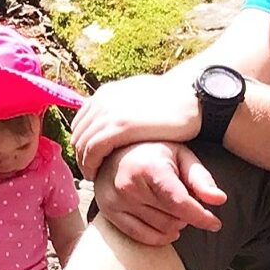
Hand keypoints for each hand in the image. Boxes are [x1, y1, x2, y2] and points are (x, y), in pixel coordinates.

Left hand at [71, 76, 200, 179]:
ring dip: (84, 162)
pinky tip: (96, 174)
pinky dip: (90, 164)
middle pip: (78, 133)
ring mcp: (110, 112)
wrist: (190, 94)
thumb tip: (120, 113)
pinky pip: (93, 150)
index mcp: (106, 93)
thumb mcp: (140, 95)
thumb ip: (125, 104)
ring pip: (82, 143)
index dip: (82, 141)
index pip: (81, 121)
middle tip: (88, 171)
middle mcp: (103, 101)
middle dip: (80, 154)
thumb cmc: (172, 99)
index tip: (88, 157)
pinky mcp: (119, 126)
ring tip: (91, 176)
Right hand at [93, 142, 225, 245]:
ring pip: (161, 229)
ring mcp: (116, 200)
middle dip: (187, 215)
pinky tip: (166, 227)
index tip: (215, 224)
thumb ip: (201, 178)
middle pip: (173, 219)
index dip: (201, 216)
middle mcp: (129, 185)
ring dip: (174, 225)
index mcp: (149, 167)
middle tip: (185, 201)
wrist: (114, 149)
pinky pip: (141, 237)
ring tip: (172, 208)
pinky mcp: (108, 212)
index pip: (179, 202)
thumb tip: (220, 200)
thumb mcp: (181, 156)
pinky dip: (159, 236)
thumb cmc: (154, 152)